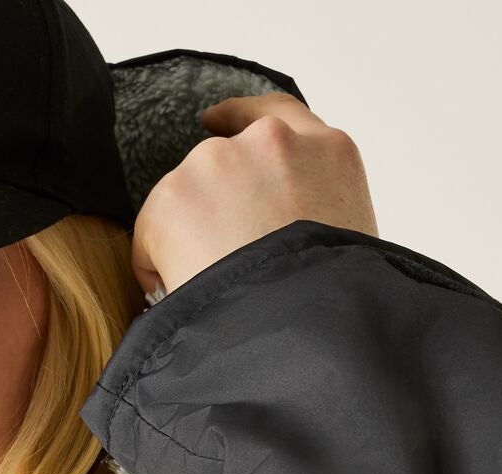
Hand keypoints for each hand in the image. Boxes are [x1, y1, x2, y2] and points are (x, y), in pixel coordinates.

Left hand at [131, 92, 379, 298]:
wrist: (304, 330)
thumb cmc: (331, 304)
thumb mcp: (350, 244)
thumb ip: (316, 216)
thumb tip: (279, 235)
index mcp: (328, 152)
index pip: (277, 116)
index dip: (239, 117)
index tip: (214, 120)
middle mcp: (272, 143)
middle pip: (221, 162)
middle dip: (213, 205)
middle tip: (219, 256)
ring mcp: (220, 163)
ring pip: (185, 197)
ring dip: (188, 236)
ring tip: (213, 286)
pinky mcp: (174, 195)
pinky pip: (151, 232)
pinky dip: (157, 264)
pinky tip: (185, 294)